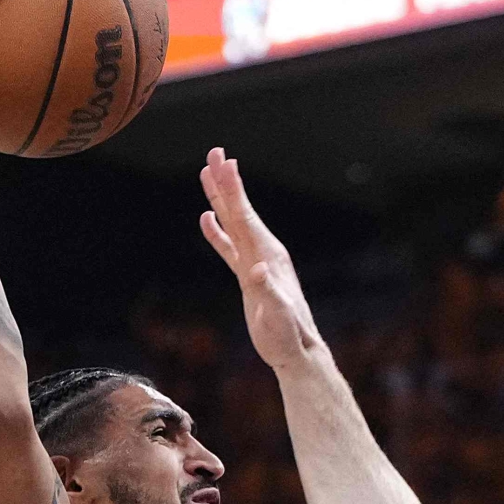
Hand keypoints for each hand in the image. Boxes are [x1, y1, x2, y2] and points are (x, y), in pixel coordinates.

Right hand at [198, 148, 323, 366]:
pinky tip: (207, 218)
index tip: (224, 161)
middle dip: (226, 182)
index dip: (233, 189)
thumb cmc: (288, 335)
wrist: (296, 351)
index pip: (245, 216)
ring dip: (220, 199)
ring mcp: (256, 263)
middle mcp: (263, 253)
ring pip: (233, 223)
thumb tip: (256, 270)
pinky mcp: (248, 277)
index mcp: (269, 256)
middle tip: (214, 152)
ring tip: (207, 173)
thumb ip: (267, 292)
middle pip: (239, 211)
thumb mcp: (278, 315)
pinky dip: (217, 232)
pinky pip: (229, 248)